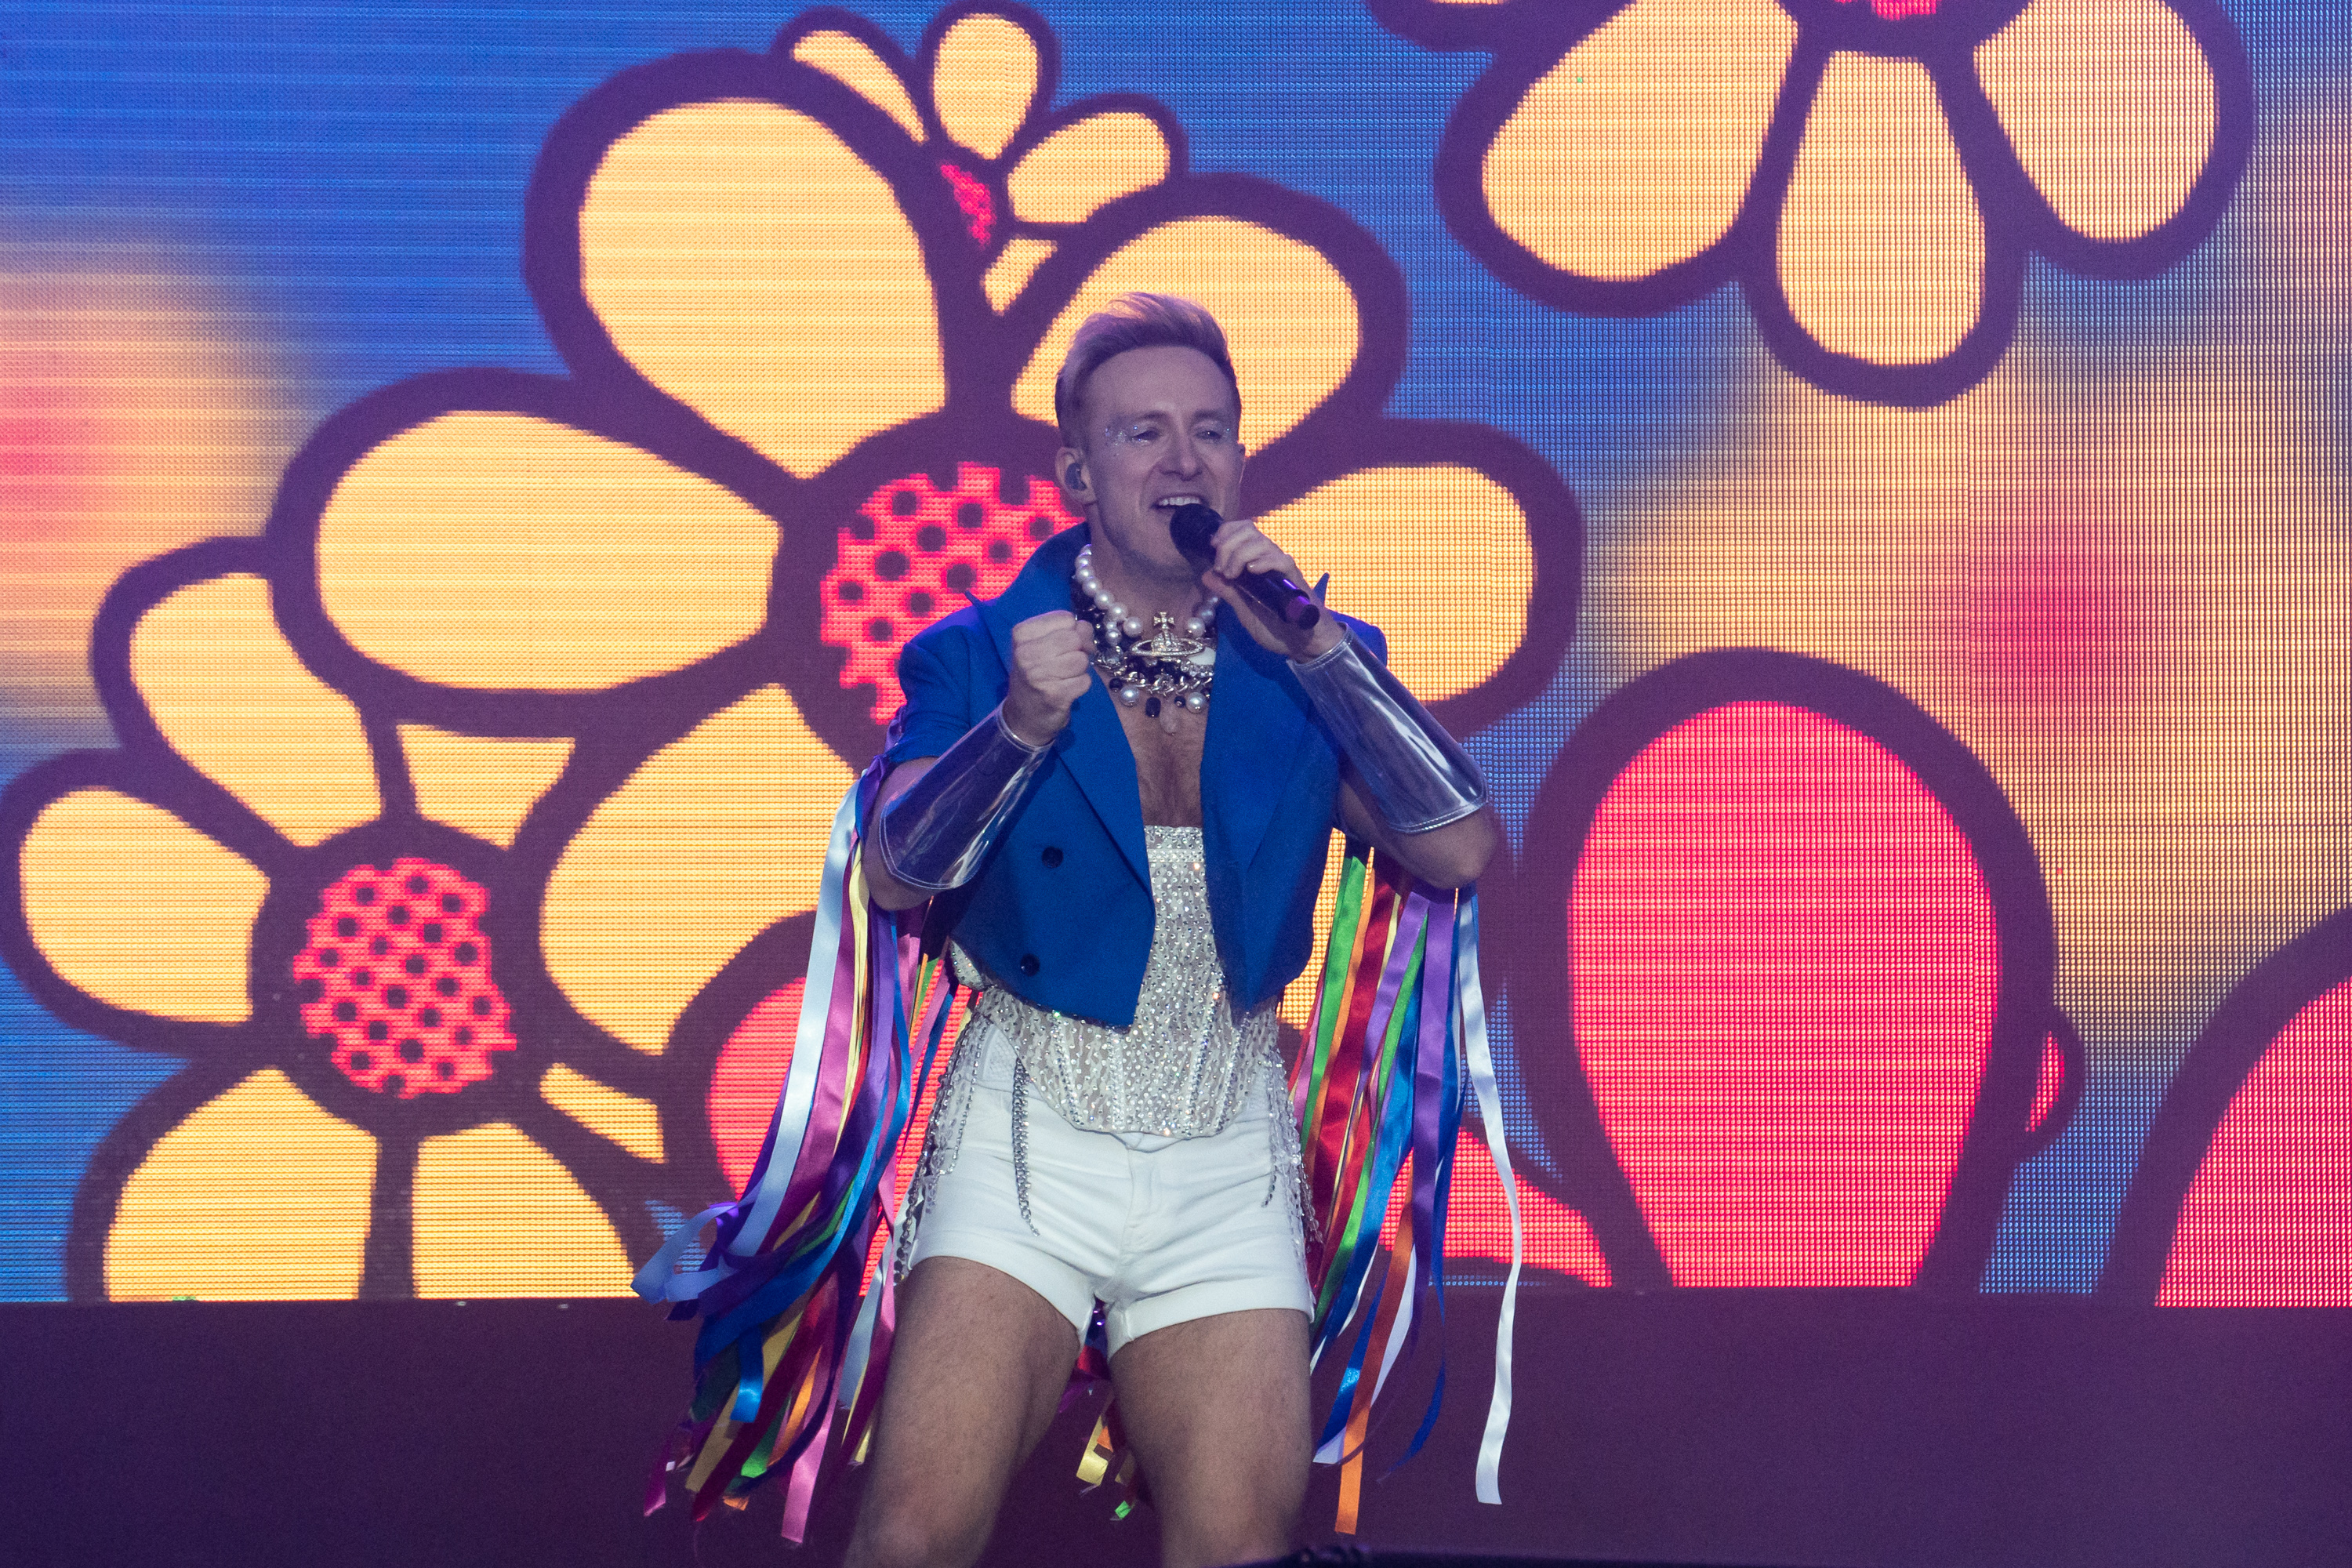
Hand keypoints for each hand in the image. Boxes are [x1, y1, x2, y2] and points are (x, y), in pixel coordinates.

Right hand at [1002, 610, 1095, 744]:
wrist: (1024, 715)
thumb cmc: (1036, 674)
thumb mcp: (1040, 645)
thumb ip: (1064, 630)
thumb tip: (1086, 629)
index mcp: (1022, 633)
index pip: (1065, 618)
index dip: (1073, 630)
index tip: (1065, 644)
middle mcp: (1026, 653)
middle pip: (1075, 637)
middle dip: (1079, 649)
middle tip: (1069, 661)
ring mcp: (1039, 675)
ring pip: (1082, 660)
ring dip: (1080, 669)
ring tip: (1064, 676)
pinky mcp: (1054, 695)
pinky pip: (1085, 681)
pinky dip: (1081, 685)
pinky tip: (1067, 689)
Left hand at [1199, 518, 1343, 659]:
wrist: (1303, 644)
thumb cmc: (1276, 627)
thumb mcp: (1244, 611)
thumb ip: (1228, 593)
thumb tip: (1206, 575)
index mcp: (1257, 562)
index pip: (1243, 531)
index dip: (1226, 532)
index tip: (1213, 546)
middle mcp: (1269, 560)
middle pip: (1249, 531)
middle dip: (1228, 544)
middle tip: (1222, 569)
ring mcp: (1282, 569)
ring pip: (1262, 542)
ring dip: (1240, 554)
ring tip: (1232, 575)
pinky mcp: (1294, 580)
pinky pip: (1281, 561)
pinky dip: (1264, 561)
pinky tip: (1252, 570)